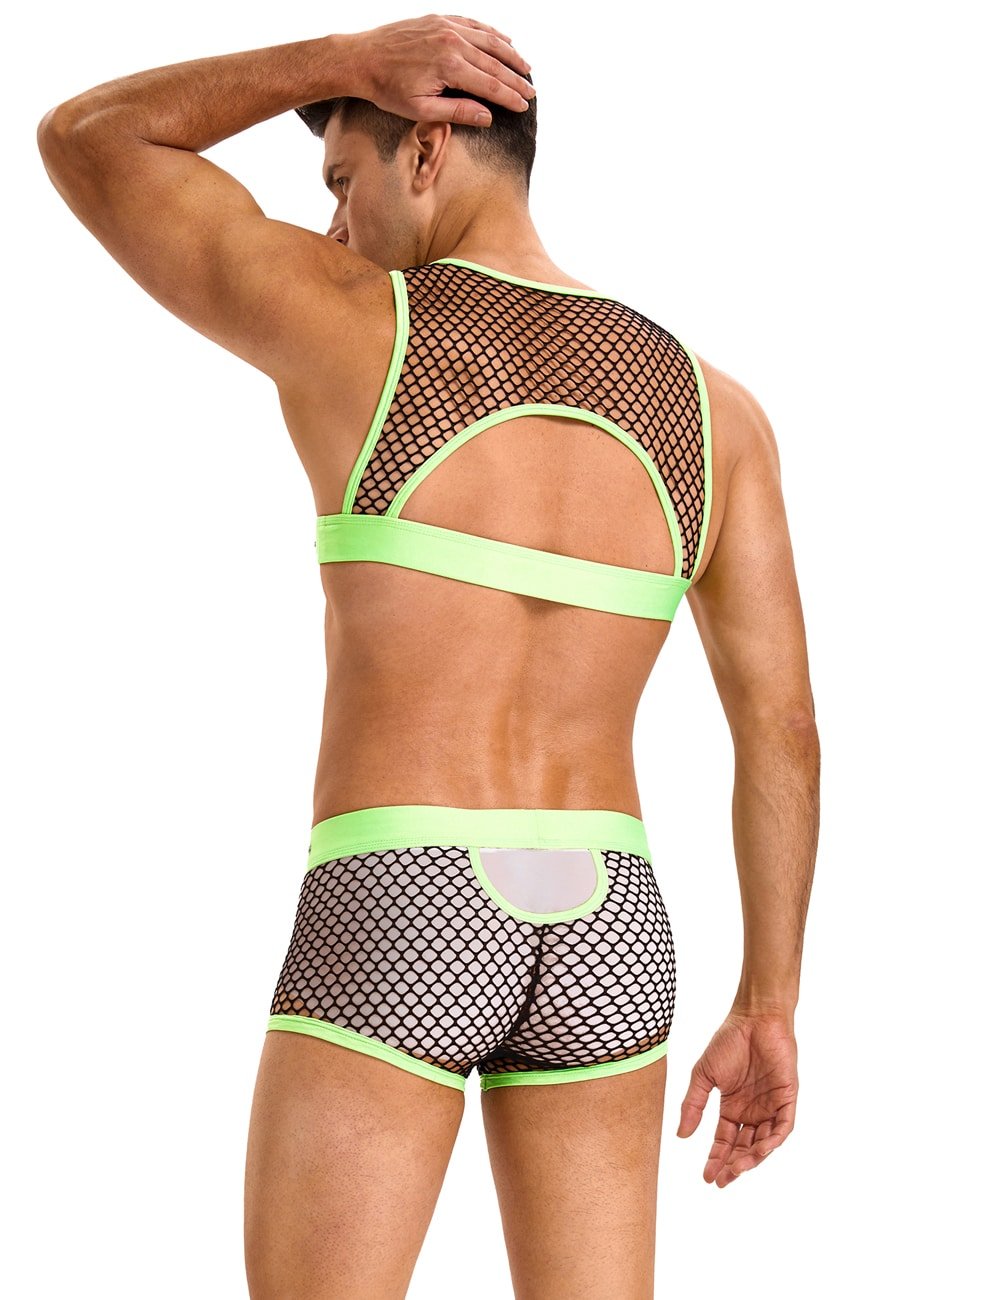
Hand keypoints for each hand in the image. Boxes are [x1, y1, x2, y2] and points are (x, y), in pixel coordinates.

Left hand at [349, 13, 534, 126]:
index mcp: (449, 66)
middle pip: (494, 62)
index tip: (524, 106)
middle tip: (532, 92)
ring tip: (526, 68)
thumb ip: (457, 112)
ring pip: (488, 40)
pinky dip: (492, 33)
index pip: (490, 84)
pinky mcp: (439, 19)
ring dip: (510, 54)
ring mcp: (446, 26)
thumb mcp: (421, 110)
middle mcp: (452, 41)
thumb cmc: (387, 89)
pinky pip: (474, 24)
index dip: (509, 97)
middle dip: (516, 79)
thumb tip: (487, 117)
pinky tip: (505, 40)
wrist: (362, 58)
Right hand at [677, 1010, 797, 1187]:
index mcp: (733, 1106)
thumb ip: (694, 1104)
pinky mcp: (787, 1099)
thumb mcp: (704, 1075)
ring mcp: (770, 1106)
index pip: (725, 1140)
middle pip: (744, 1147)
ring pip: (763, 1142)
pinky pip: (783, 1127)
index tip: (707, 1177)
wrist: (754, 1018)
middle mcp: (752, 1111)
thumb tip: (681, 1135)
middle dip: (733, 1166)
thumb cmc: (728, 1041)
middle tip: (722, 1179)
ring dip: (752, 1158)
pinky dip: (773, 1141)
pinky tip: (759, 1150)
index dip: (716, 1159)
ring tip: (736, 1169)